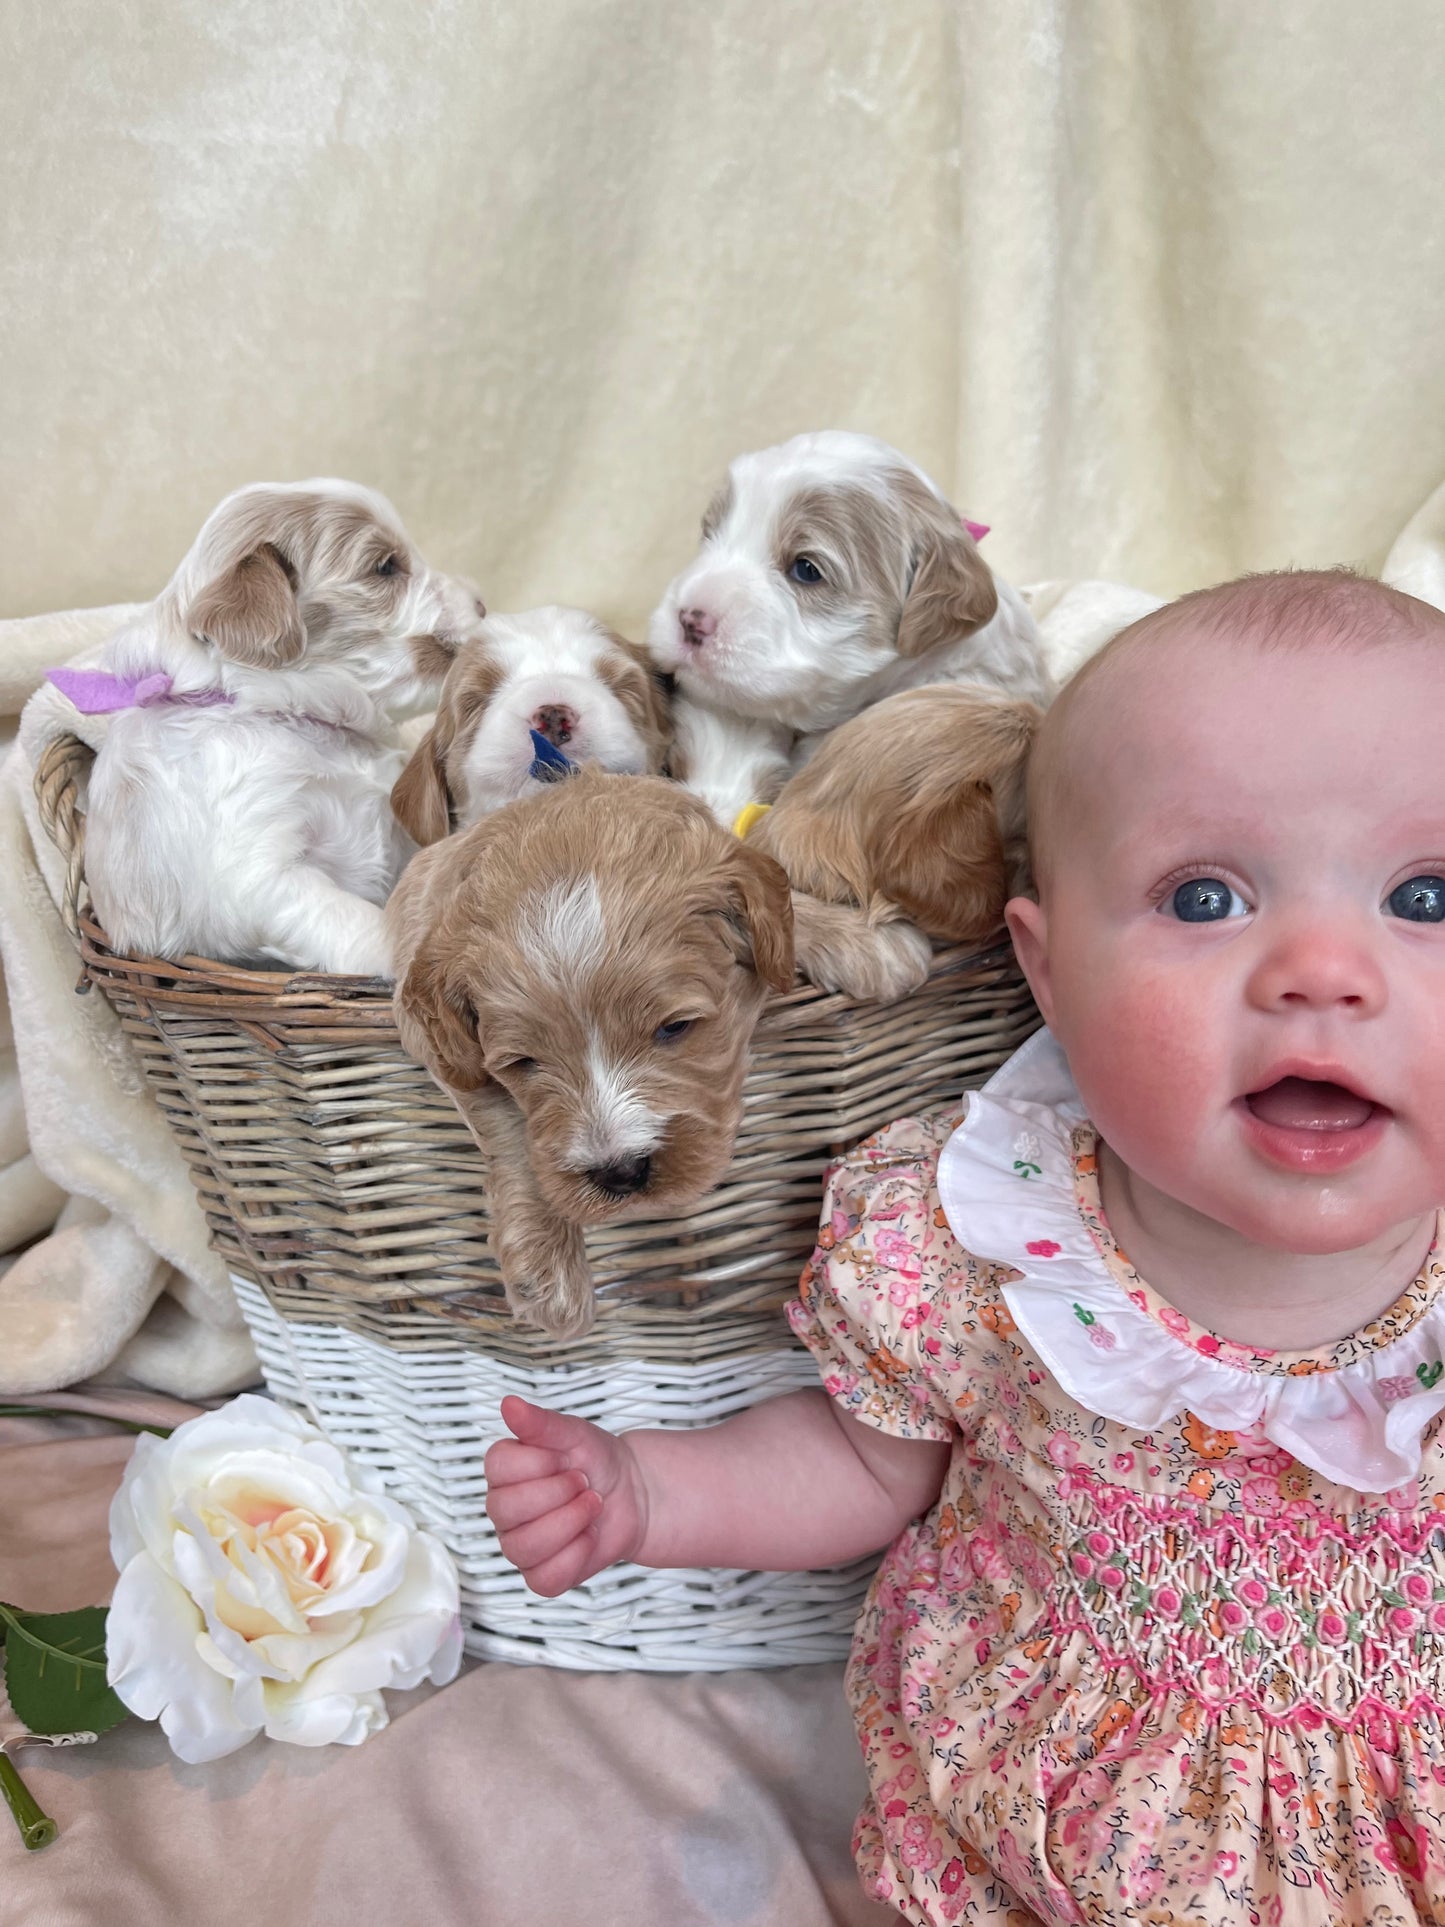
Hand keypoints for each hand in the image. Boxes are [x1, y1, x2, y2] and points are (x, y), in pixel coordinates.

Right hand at [484, 1396, 647, 1595]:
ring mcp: (519, 1545)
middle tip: (584, 1482)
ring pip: (524, 1548)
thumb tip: (509, 1404)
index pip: (498, 1468)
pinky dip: (575, 1557)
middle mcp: (504, 1510)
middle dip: (559, 1493)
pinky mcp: (541, 1575)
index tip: (566, 1458)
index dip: (540, 1463)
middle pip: (507, 1510)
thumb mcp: (574, 1434)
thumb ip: (540, 1423)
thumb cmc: (597, 1461)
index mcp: (504, 1471)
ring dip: (571, 1523)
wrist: (634, 1493)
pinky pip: (544, 1579)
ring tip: (591, 1506)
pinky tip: (589, 1536)